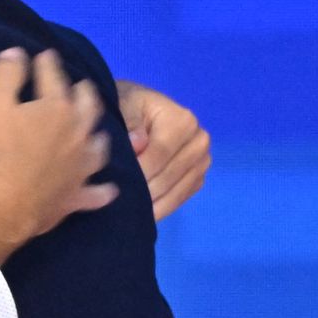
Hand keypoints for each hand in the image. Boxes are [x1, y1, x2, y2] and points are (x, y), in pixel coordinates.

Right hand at [0, 48, 117, 262]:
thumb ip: (7, 75)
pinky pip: (97, 193)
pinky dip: (104, 191)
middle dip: (85, 93)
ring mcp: (81, 167)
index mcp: (56, 108)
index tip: (45, 55)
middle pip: (87, 108)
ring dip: (99, 138)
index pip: (53, 77)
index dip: (48, 64)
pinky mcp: (77, 196)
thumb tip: (17, 52)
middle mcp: (77, 134)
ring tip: (98, 133)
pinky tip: (110, 189)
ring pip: (99, 148)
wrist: (4, 202)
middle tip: (83, 86)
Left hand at [116, 81, 210, 220]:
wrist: (137, 109)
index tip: (115, 183)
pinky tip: (141, 212)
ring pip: (176, 192)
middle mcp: (199, 141)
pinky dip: (161, 208)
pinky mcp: (198, 178)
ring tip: (127, 210)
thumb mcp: (124, 105)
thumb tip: (137, 143)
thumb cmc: (129, 105)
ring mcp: (202, 161)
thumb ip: (130, 122)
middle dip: (142, 190)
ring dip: (151, 204)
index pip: (159, 154)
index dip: (137, 170)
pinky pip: (180, 199)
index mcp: (184, 120)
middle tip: (117, 202)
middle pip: (169, 176)